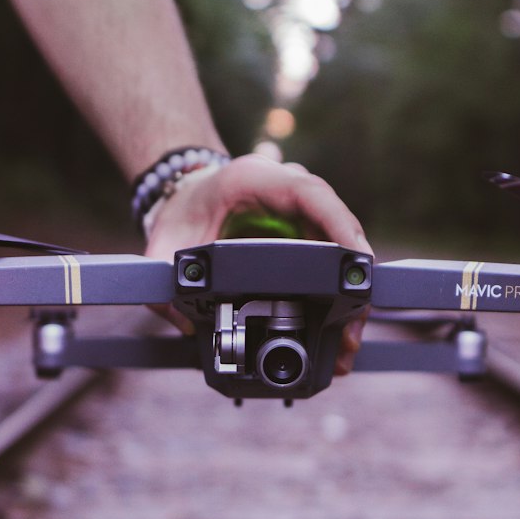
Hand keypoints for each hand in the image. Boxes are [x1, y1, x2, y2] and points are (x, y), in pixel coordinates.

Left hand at [144, 153, 370, 374]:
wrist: (190, 195)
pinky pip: (334, 258)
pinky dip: (341, 292)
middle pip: (338, 227)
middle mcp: (290, 189)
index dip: (338, 224)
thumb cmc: (185, 209)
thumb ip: (163, 276)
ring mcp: (304, 211)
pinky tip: (342, 328)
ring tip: (348, 339)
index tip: (356, 259)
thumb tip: (183, 320)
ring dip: (352, 292)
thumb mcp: (166, 239)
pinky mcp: (310, 232)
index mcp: (256, 178)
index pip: (309, 193)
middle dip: (352, 277)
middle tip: (352, 324)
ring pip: (343, 246)